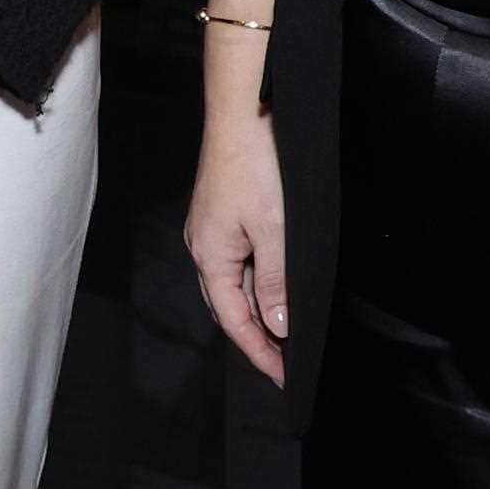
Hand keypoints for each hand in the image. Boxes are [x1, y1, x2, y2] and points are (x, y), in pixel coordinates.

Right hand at [184, 111, 288, 384]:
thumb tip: (278, 325)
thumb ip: (275, 281)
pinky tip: (274, 286)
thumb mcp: (274, 230)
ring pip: (233, 284)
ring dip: (257, 311)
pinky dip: (255, 283)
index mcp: (211, 256)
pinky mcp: (223, 214)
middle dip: (255, 338)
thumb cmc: (255, 166)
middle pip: (228, 307)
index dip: (259, 351)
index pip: (234, 320)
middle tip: (285, 363)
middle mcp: (204, 246)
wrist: (243, 113)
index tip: (283, 376)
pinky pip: (237, 262)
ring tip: (283, 334)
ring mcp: (212, 229)